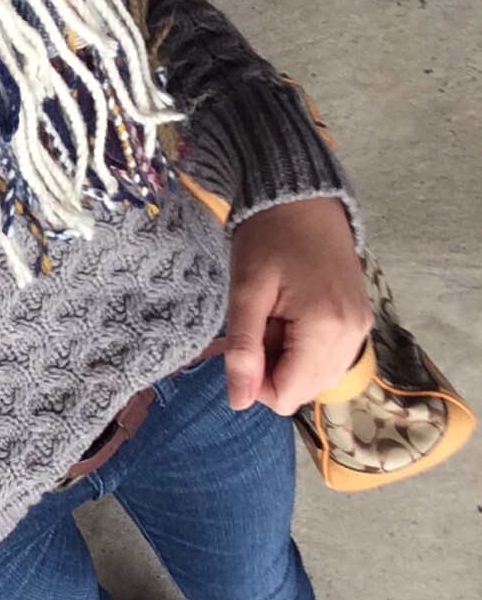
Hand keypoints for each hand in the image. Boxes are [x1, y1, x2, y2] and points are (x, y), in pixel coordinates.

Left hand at [224, 197, 371, 413]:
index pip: (286, 396)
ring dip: (286, 357)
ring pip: (315, 376)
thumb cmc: (269, 237)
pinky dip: (303, 346)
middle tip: (261, 321)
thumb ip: (243, 349)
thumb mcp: (246, 291)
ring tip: (276, 314)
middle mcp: (353, 336)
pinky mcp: (360, 320)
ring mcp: (361, 328)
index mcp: (326, 329)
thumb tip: (238, 402)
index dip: (254, 380)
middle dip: (271, 367)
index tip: (245, 340)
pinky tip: (291, 313)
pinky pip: (328, 356)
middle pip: (302, 389)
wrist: (302, 197)